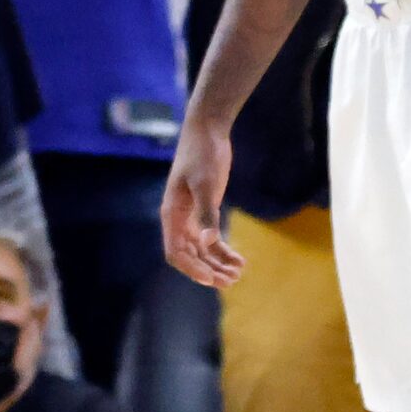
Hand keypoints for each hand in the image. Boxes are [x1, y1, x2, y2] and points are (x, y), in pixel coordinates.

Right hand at [161, 115, 245, 287]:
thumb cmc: (203, 153)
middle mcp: (179, 219)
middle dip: (208, 270)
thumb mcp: (206, 183)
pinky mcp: (205, 209)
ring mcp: (192, 216)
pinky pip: (211, 237)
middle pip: (189, 255)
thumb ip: (207, 213)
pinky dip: (223, 250)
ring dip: (217, 264)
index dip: (192, 268)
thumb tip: (207, 243)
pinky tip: (239, 260)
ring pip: (201, 250)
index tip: (212, 278)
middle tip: (231, 282)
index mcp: (172, 214)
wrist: (208, 129)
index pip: (175, 252)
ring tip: (237, 274)